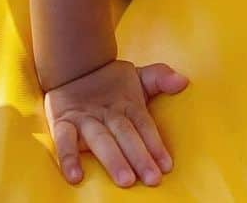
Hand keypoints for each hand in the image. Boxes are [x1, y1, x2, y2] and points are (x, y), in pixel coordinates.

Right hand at [44, 58, 188, 187]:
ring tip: (125, 180)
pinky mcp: (63, 123)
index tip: (167, 166)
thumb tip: (183, 81)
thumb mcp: (137, 77)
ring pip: (100, 139)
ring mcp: (85, 117)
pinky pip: (64, 141)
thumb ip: (159, 78)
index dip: (155, 143)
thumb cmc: (111, 83)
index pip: (144, 123)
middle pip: (125, 133)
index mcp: (127, 103)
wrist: (73, 65)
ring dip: (112, 159)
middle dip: (139, 155)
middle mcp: (107, 111)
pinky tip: (76, 177)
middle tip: (152, 179)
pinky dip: (68, 157)